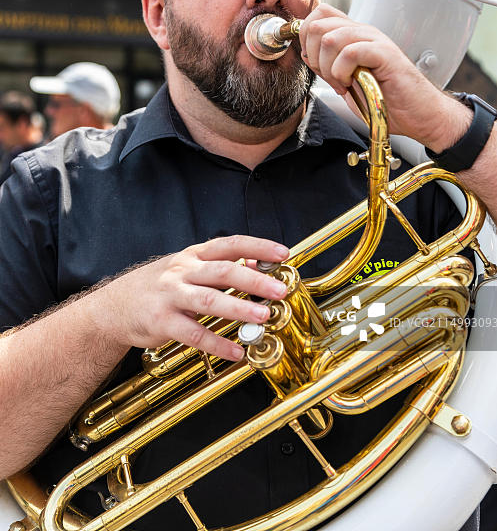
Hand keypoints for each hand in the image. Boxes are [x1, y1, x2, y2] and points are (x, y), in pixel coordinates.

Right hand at [92, 236, 288, 360]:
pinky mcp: (162, 322)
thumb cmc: (156, 287)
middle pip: (223, 271)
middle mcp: (182, 271)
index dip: (258, 246)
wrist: (112, 307)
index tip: (283, 253)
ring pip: (209, 300)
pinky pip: (194, 334)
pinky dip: (218, 344)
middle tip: (279, 290)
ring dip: (239, 308)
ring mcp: (171, 296)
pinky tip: (236, 352)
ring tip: (263, 317)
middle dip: (255, 280)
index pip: (229, 244)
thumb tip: (255, 261)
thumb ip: (217, 266)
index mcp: (192, 255)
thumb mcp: (185, 267)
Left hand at [299, 4, 470, 150]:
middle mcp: (364, 32)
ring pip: (330, 38)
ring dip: (328, 67)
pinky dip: (342, 73)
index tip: (314, 64)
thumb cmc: (387, 100)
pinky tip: (351, 84)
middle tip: (329, 77)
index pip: (318, 15)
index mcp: (353, 35)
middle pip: (318, 24)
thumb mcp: (347, 80)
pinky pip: (350, 52)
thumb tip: (306, 55)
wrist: (419, 114)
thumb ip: (328, 65)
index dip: (306, 39)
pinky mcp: (385, 54)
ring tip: (342, 83)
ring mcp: (375, 41)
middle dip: (313, 56)